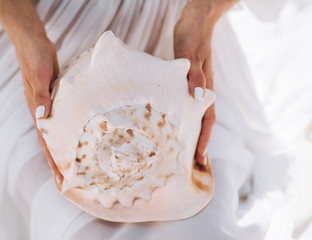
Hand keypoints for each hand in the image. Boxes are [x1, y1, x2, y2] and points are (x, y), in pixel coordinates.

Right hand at [14, 32, 62, 183]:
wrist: (34, 42)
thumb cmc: (36, 58)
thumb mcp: (39, 75)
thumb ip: (41, 97)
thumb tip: (42, 118)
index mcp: (37, 110)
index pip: (46, 142)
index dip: (53, 161)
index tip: (60, 179)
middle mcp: (43, 112)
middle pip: (51, 142)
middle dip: (59, 161)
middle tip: (71, 179)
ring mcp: (50, 106)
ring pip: (58, 132)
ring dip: (64, 147)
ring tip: (75, 162)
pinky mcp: (56, 98)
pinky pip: (63, 118)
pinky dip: (68, 129)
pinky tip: (78, 134)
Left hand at [174, 2, 216, 165]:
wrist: (194, 20)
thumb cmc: (192, 37)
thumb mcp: (192, 56)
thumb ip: (195, 76)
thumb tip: (196, 98)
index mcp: (205, 88)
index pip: (207, 120)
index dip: (203, 140)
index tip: (199, 159)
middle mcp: (200, 91)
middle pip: (202, 122)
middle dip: (197, 143)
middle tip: (190, 163)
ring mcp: (193, 87)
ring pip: (193, 115)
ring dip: (190, 133)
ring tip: (181, 150)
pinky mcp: (184, 82)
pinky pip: (184, 104)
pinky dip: (181, 117)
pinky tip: (171, 123)